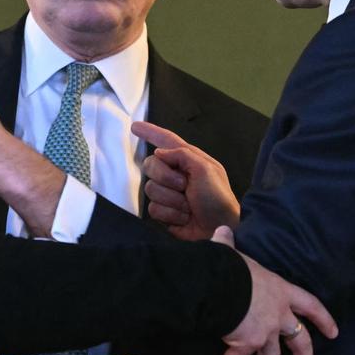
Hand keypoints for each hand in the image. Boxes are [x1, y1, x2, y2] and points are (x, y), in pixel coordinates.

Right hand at [134, 121, 240, 239]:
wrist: (220, 228)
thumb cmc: (218, 197)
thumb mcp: (206, 169)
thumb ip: (182, 155)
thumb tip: (159, 153)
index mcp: (188, 159)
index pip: (166, 140)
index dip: (151, 132)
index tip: (135, 126)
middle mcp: (176, 173)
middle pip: (151, 165)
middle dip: (166, 177)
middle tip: (184, 186)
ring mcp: (168, 193)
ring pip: (150, 189)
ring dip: (172, 200)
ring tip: (189, 206)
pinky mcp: (164, 212)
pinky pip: (153, 209)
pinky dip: (171, 214)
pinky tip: (184, 218)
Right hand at [211, 227, 337, 354]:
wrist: (221, 282)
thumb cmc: (232, 266)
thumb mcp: (234, 253)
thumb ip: (229, 244)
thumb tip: (222, 232)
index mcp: (280, 291)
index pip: (310, 305)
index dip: (323, 319)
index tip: (334, 333)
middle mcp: (278, 315)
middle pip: (299, 340)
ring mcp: (264, 332)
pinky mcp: (245, 343)